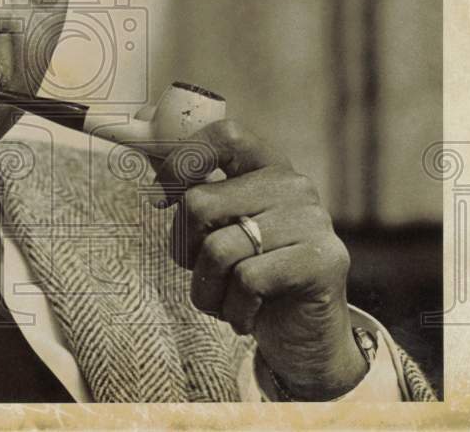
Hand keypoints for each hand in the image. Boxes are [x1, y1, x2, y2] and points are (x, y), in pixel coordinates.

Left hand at [155, 119, 367, 400]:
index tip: (159, 200)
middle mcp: (294, 185)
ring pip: (218, 249)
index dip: (183, 161)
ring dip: (207, 290)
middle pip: (200, 203)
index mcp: (267, 167)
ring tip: (226, 301)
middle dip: (185, 250)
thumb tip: (147, 156)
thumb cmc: (250, 275)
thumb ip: (193, 192)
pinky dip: (234, 310)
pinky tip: (248, 316)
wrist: (303, 334)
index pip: (225, 136)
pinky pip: (247, 281)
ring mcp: (313, 220)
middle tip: (204, 273)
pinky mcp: (322, 261)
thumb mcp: (220, 229)